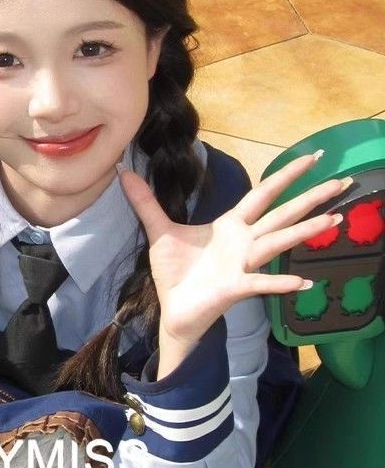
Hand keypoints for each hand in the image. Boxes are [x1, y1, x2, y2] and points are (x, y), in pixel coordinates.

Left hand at [118, 153, 347, 356]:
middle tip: (344, 181)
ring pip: (278, 243)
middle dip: (312, 198)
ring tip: (335, 219)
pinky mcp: (235, 288)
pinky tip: (303, 282)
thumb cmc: (175, 272)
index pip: (263, 194)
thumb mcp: (158, 230)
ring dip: (305, 232)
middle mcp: (244, 243)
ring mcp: (243, 265)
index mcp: (231, 226)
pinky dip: (280, 283)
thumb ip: (145, 201)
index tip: (312, 157)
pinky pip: (260, 284)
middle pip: (282, 214)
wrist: (172, 310)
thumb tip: (123, 172)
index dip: (286, 175)